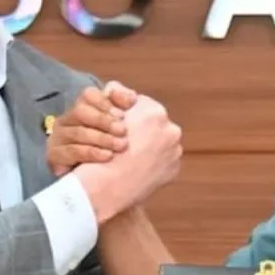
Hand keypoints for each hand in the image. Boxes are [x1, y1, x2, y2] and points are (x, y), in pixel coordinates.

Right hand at [46, 81, 138, 175]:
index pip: (88, 95)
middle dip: (104, 120)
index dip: (105, 102)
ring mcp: (58, 137)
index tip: (122, 115)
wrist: (95, 185)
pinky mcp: (54, 155)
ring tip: (120, 146)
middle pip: (81, 111)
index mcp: (83, 108)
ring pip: (77, 132)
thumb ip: (126, 107)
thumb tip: (132, 98)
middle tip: (123, 131)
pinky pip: (72, 151)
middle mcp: (67, 119)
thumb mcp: (121, 127)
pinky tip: (107, 157)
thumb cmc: (110, 151)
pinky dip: (92, 153)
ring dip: (101, 138)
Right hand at [71, 92, 182, 222]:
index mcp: (154, 112)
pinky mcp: (174, 169)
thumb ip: (114, 94)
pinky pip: (165, 160)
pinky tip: (138, 168)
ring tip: (132, 156)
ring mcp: (175, 150)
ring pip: (162, 142)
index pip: (143, 106)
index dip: (130, 115)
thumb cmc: (99, 149)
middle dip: (143, 130)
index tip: (120, 125)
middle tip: (126, 141)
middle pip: (155, 124)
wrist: (106, 186)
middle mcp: (170, 129)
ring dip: (151, 147)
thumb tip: (117, 87)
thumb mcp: (103, 113)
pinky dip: (154, 163)